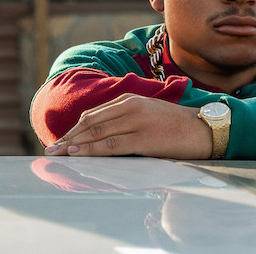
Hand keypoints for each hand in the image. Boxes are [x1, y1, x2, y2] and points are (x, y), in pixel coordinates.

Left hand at [44, 93, 211, 158]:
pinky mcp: (143, 138)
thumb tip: (101, 135)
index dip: (73, 129)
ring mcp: (135, 122)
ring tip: (58, 153)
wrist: (204, 129)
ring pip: (96, 134)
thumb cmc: (175, 125)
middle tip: (51, 148)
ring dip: (74, 145)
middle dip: (68, 137)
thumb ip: (124, 119)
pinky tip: (78, 154)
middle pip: (89, 123)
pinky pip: (111, 145)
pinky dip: (91, 150)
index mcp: (128, 100)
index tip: (60, 140)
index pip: (92, 115)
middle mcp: (129, 107)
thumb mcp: (147, 113)